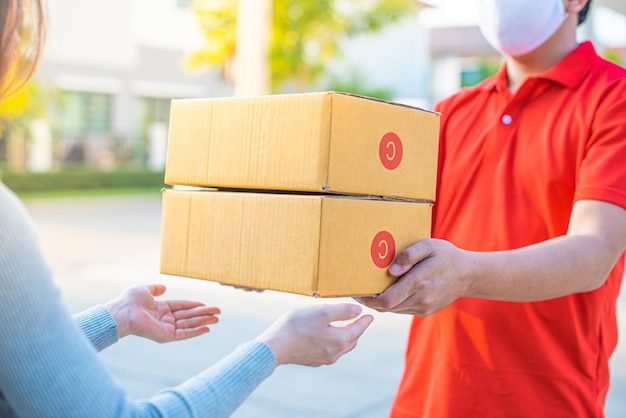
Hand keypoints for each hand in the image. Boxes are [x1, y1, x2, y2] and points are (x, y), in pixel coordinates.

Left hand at [104, 284, 219, 342]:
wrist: (124, 312)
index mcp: (160, 308)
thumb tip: (164, 287)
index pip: (181, 306)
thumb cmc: (130, 300)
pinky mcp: (166, 336)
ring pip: (189, 324)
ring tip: (217, 318)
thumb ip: (155, 288)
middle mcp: (164, 319)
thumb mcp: (144, 289)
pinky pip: (184, 333)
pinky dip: (196, 331)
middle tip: (219, 312)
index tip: (207, 304)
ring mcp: (166, 328)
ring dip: (204, 321)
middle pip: (189, 316)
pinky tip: (207, 328)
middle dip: (204, 313)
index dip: (194, 305)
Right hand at [255, 303, 373, 366]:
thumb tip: (358, 311)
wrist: (275, 346)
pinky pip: (330, 351)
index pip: (358, 329)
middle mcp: (335, 353)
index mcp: (340, 340)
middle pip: (352, 340)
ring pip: (341, 348)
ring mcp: (324, 359)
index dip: (364, 321)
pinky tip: (327, 338)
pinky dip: (333, 343)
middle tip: (359, 321)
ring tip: (345, 328)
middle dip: (356, 330)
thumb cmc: (298, 325)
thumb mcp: (322, 311)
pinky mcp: (313, 361)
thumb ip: (343, 311)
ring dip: (346, 338)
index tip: (369, 316)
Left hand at [356, 238, 472, 315]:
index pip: (386, 300)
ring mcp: (424, 307)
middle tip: (358, 291)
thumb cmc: (446, 256)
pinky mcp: (426, 310)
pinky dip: (393, 303)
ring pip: (394, 310)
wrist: (469, 274)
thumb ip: (409, 255)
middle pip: (386, 307)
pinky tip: (388, 292)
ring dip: (381, 303)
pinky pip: (403, 309)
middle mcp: (421, 298)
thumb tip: (391, 270)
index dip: (368, 300)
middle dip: (370, 302)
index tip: (356, 293)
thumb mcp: (429, 246)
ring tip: (370, 291)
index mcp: (419, 282)